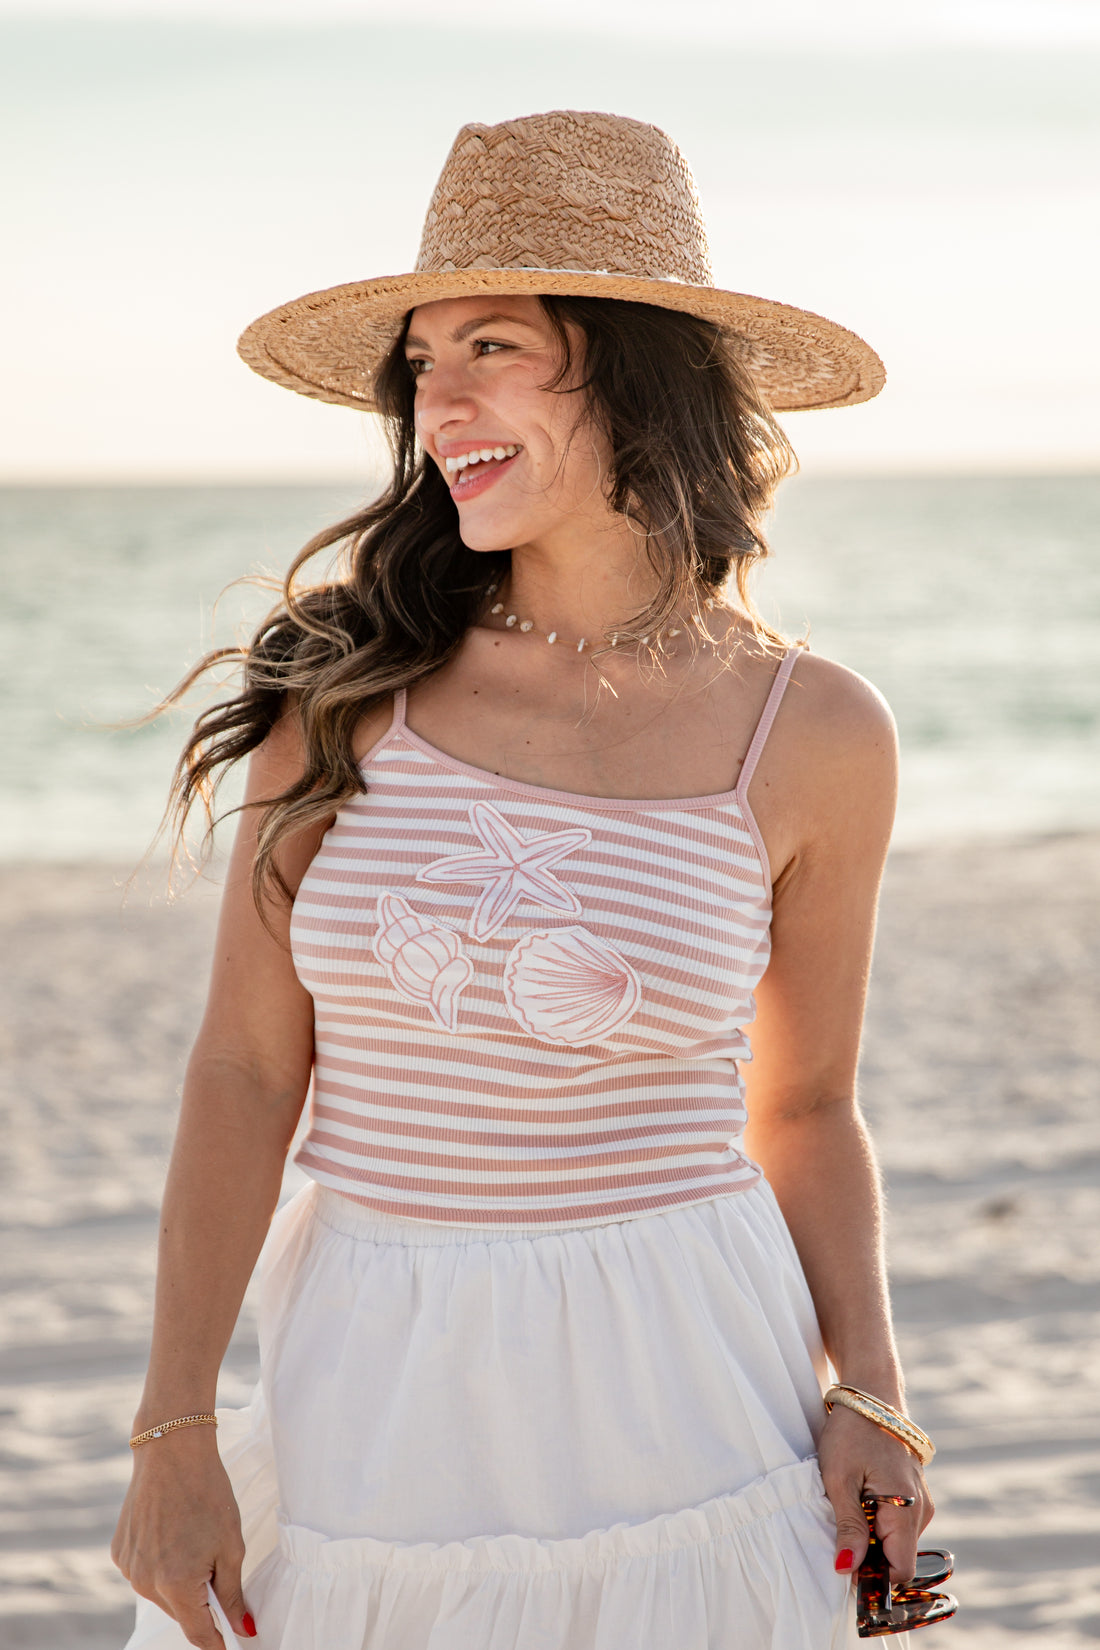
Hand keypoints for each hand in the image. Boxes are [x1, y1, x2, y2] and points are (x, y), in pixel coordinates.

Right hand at [111, 1429, 255, 1645]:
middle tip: (217, 1570)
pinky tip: (173, 1536)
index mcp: (175, 1584)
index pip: (198, 1632)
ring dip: (180, 1584)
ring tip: (194, 1543)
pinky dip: (161, 1566)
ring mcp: (128, 1568)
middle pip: (180, 1612)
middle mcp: (145, 1582)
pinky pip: (145, 1573)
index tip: (230, 1645)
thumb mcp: (231, 1546)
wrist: (172, 1450)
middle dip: (201, 1604)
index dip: (216, 1642)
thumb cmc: (208, 1494)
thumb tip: (243, 1629)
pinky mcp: (119, 1552)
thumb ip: (233, 1594)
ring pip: (161, 1594)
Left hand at [817, 1403, 933, 1583]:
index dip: (873, 1578)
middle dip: (870, 1557)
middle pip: (898, 1558)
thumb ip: (848, 1527)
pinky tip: (858, 1500)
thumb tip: (847, 1570)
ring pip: (897, 1541)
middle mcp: (922, 1509)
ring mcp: (921, 1500)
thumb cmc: (852, 1431)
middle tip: (839, 1535)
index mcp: (907, 1509)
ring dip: (872, 1538)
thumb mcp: (839, 1479)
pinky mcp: (914, 1492)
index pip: (900, 1570)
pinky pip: (898, 1523)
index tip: (845, 1569)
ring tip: (847, 1508)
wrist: (871, 1392)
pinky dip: (878, 1522)